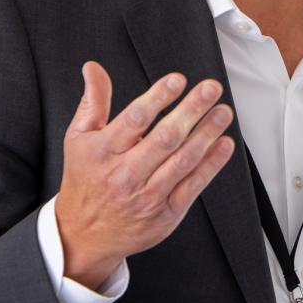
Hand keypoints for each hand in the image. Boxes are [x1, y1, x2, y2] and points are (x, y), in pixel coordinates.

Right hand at [55, 63, 235, 289]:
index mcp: (103, 152)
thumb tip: (93, 68)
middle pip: (164, 137)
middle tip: (211, 89)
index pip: (134, 119)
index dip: (158, 97)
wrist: (83, 234)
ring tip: (223, 112)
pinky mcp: (165, 213)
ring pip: (183, 160)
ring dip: (207, 133)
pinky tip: (224, 144)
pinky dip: (211, 164)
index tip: (178, 80)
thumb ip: (93, 103)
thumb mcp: (79, 139)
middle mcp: (125, 174)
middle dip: (191, 110)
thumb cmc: (85, 179)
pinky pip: (193, 185)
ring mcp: (147, 195)